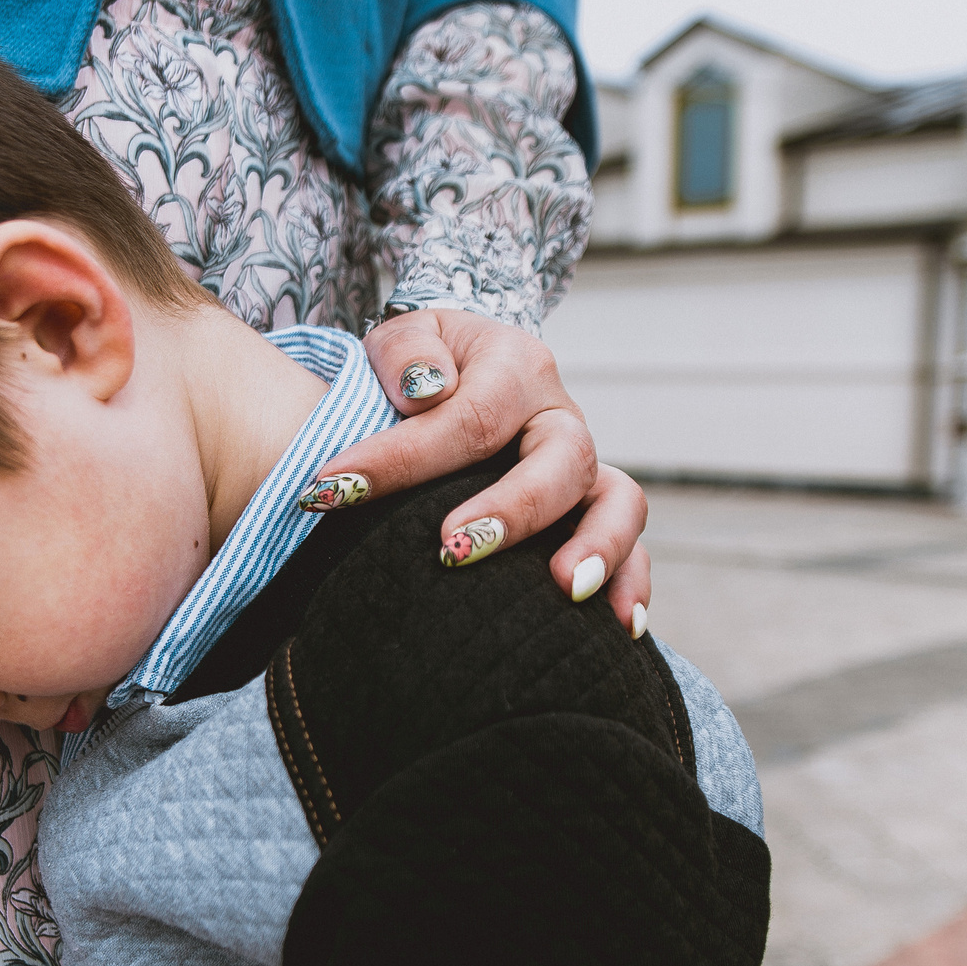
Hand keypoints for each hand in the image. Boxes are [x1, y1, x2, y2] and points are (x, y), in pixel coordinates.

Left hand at [319, 309, 652, 633]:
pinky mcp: (591, 510)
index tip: (333, 492)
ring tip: (563, 590)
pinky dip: (631, 585)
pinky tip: (618, 628)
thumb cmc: (420, 367)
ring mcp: (582, 468)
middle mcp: (558, 416)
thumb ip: (406, 349)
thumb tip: (424, 391)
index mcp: (514, 368)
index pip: (467, 416)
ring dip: (597, 547)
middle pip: (560, 459)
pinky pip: (634, 548)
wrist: (458, 375)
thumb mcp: (404, 336)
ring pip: (618, 501)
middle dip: (510, 510)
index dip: (401, 459)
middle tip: (451, 549)